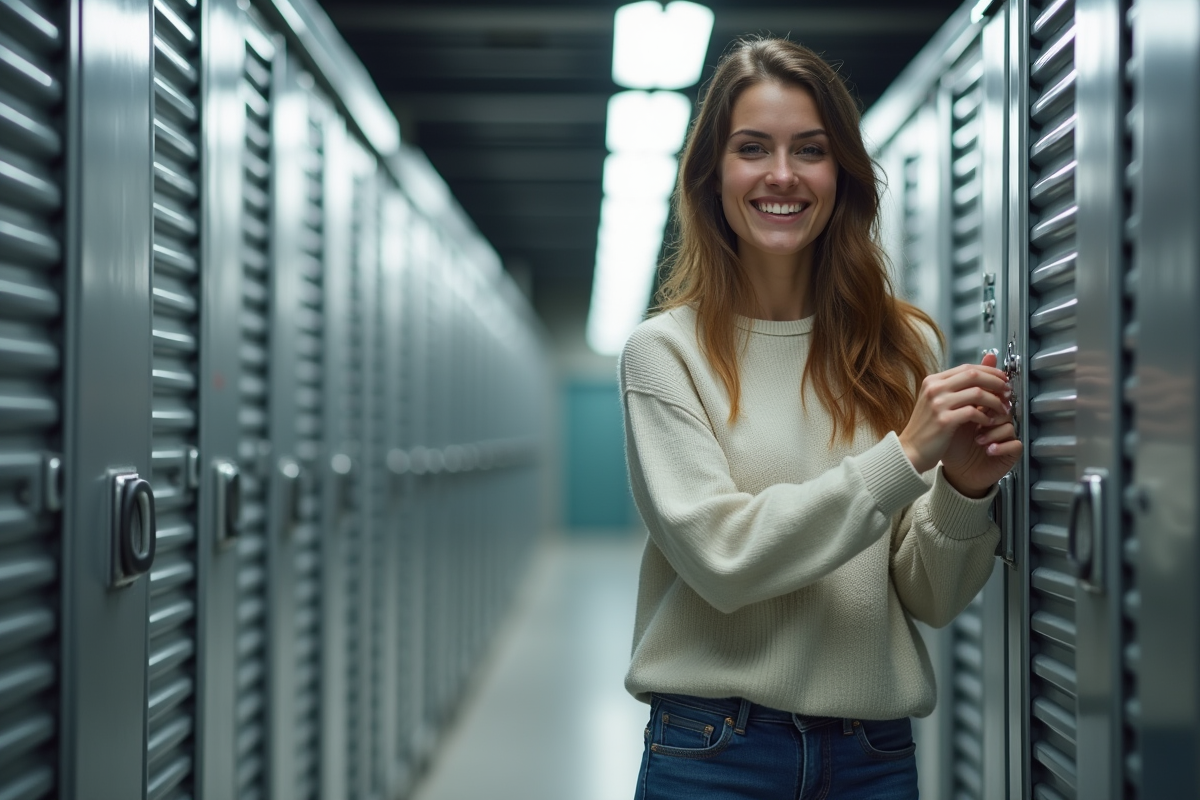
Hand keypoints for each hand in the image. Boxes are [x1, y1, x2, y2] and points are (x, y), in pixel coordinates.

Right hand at [898, 354, 1014, 493]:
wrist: (910, 451)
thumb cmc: (927, 427)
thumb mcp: (939, 401)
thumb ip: (959, 386)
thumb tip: (982, 368)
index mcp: (933, 381)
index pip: (967, 368)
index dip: (989, 371)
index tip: (1002, 379)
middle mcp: (934, 389)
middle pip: (974, 375)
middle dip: (996, 382)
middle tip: (1008, 391)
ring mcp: (938, 404)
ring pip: (977, 393)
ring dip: (995, 401)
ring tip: (1002, 409)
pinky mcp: (944, 420)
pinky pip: (973, 412)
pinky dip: (986, 416)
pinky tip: (989, 422)